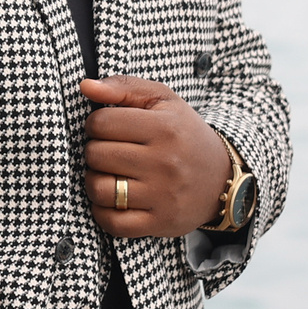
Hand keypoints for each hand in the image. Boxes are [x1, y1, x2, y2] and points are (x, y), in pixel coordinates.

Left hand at [79, 76, 231, 238]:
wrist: (222, 177)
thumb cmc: (184, 134)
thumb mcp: (162, 100)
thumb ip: (123, 87)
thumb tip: (85, 86)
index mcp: (164, 128)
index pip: (100, 123)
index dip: (96, 124)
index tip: (107, 129)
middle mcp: (165, 163)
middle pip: (95, 155)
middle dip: (95, 151)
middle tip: (109, 151)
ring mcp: (163, 196)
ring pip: (99, 189)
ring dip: (94, 181)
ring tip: (108, 174)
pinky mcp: (160, 223)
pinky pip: (112, 223)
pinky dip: (103, 212)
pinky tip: (113, 199)